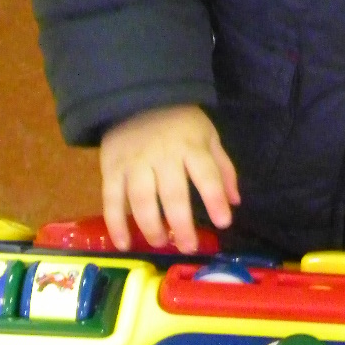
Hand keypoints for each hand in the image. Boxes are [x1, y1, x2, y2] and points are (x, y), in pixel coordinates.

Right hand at [100, 105, 239, 252]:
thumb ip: (222, 169)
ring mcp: (134, 163)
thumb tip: (234, 203)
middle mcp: (162, 156)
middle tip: (189, 246)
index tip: (223, 223)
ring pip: (141, 201)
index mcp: (191, 146)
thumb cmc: (180, 122)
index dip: (214, 199)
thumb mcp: (208, 136)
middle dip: (182, 224)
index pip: (206, 175)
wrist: (136, 97)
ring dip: (151, 228)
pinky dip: (116, 225)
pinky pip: (111, 200)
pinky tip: (124, 244)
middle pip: (173, 194)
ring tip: (162, 243)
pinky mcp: (111, 169)